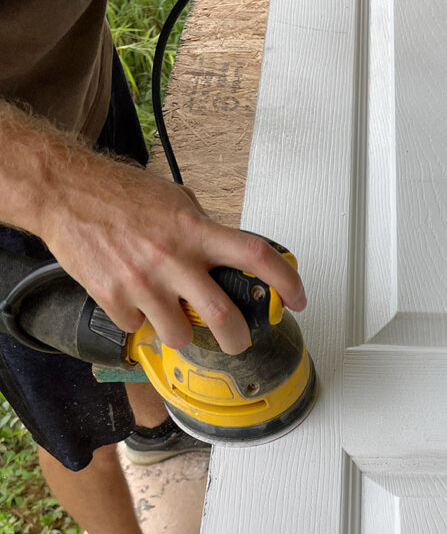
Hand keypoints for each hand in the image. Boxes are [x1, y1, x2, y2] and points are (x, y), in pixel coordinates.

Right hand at [40, 153, 306, 353]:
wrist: (62, 191)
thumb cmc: (116, 193)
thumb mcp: (174, 201)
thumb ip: (203, 230)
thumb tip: (228, 253)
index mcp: (196, 230)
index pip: (256, 256)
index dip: (286, 282)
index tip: (298, 298)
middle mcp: (174, 258)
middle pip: (223, 317)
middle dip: (236, 339)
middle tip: (237, 342)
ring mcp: (143, 282)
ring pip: (179, 336)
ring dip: (180, 334)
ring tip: (171, 318)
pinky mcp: (113, 298)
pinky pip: (138, 329)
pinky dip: (139, 323)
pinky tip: (133, 303)